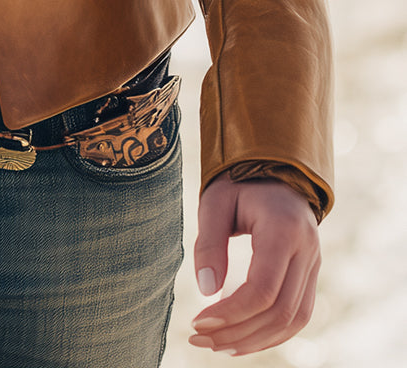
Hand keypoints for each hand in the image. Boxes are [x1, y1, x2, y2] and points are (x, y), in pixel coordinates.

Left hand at [188, 173, 319, 355]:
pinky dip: (272, 333)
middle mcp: (307, 249)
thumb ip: (209, 242)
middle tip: (200, 339)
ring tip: (217, 346)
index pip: (263, 289)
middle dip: (238, 333)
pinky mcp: (311, 272)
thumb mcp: (215, 200)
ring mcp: (314, 263)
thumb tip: (206, 291)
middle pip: (279, 311)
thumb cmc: (240, 182)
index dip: (231, 313)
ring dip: (255, 340)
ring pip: (293, 320)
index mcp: (283, 229)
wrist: (275, 168)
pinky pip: (298, 314)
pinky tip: (242, 339)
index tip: (198, 321)